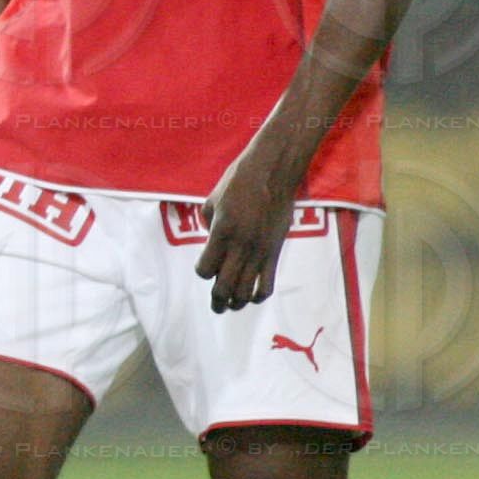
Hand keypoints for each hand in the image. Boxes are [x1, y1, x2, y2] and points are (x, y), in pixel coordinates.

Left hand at [195, 138, 303, 312]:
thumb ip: (208, 225)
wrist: (273, 172)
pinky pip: (268, 283)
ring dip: (238, 303)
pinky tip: (253, 297)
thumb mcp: (212, 201)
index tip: (205, 268)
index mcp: (221, 233)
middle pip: (225, 288)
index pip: (205, 270)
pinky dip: (259, 295)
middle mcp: (240, 246)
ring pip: (247, 292)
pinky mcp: (276, 251)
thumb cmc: (238, 181)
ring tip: (233, 305)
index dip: (203, 272)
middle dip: (218, 301)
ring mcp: (260, 251)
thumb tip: (212, 244)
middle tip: (216, 306)